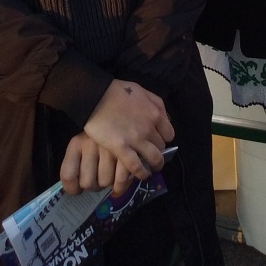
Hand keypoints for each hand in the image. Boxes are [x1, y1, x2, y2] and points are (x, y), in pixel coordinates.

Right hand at [60, 79, 173, 194]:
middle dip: (157, 151)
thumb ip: (156, 104)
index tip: (156, 141)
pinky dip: (141, 173)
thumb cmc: (118, 91)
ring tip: (150, 169)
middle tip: (149, 154)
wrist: (96, 96)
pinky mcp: (122, 149)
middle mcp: (149, 128)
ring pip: (154, 159)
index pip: (169, 134)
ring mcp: (136, 139)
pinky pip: (137, 167)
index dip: (163, 139)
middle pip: (161, 146)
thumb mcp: (143, 91)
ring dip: (154, 165)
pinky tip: (140, 174)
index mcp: (155, 113)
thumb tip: (164, 118)